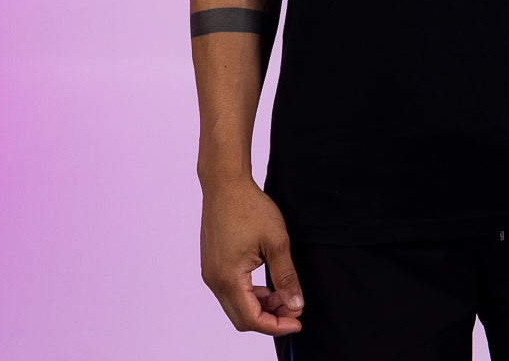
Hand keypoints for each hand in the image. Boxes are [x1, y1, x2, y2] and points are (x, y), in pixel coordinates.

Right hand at [200, 177, 303, 335]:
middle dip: (269, 318)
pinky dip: (250, 294)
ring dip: (260, 305)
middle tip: (293, 308)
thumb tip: (295, 305)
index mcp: (228, 278)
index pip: (251, 319)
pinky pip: (231, 290)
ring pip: (236, 305)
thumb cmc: (249, 207)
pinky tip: (267, 283)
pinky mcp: (212, 264)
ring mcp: (211, 273)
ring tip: (284, 293)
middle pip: (241, 317)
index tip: (297, 321)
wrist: (225, 184)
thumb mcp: (276, 241)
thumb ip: (286, 276)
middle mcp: (214, 280)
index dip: (276, 325)